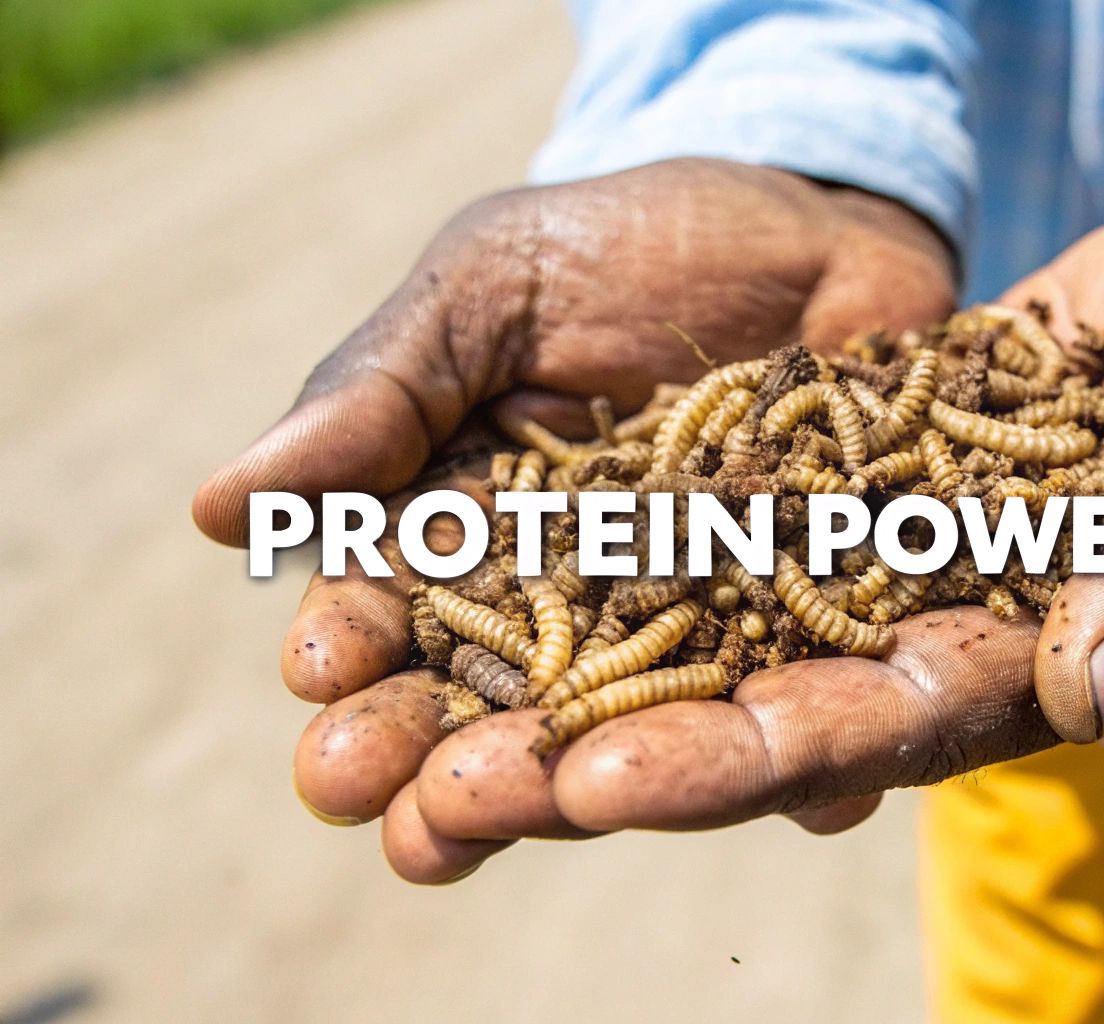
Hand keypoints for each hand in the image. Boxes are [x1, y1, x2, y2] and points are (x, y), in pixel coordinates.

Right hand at [194, 159, 957, 879]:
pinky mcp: (822, 631)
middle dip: (445, 763)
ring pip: (640, 732)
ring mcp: (703, 628)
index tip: (321, 677)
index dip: (357, 647)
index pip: (397, 608)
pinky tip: (801, 803)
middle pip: (503, 703)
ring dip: (592, 789)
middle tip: (403, 818)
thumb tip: (218, 509)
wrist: (825, 218)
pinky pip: (809, 705)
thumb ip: (382, 392)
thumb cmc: (636, 244)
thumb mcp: (494, 282)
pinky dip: (802, 761)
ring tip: (548, 814)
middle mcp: (579, 605)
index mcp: (474, 530)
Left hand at [361, 196, 1103, 883]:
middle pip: (756, 694)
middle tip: (449, 783)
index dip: (745, 761)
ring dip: (580, 637)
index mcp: (1040, 665)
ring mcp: (896, 535)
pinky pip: (737, 477)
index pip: (876, 728)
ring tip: (430, 677)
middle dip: (609, 742)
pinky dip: (629, 502)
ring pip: (716, 600)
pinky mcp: (869, 448)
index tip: (604, 784)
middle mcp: (943, 619)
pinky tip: (503, 516)